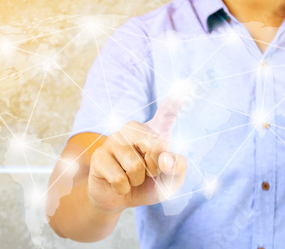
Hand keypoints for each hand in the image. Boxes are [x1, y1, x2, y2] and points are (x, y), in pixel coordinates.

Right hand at [87, 95, 187, 211]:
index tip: (185, 85)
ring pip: (136, 167)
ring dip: (137, 181)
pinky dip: (124, 188)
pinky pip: (120, 178)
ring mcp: (114, 140)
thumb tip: (164, 159)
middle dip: (155, 170)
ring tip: (131, 178)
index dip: (174, 102)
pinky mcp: (99, 155)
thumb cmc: (148, 185)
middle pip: (156, 148)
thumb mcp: (170, 182)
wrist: (120, 199)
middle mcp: (133, 129)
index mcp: (154, 131)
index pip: (166, 114)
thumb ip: (177, 169)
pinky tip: (119, 184)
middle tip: (146, 173)